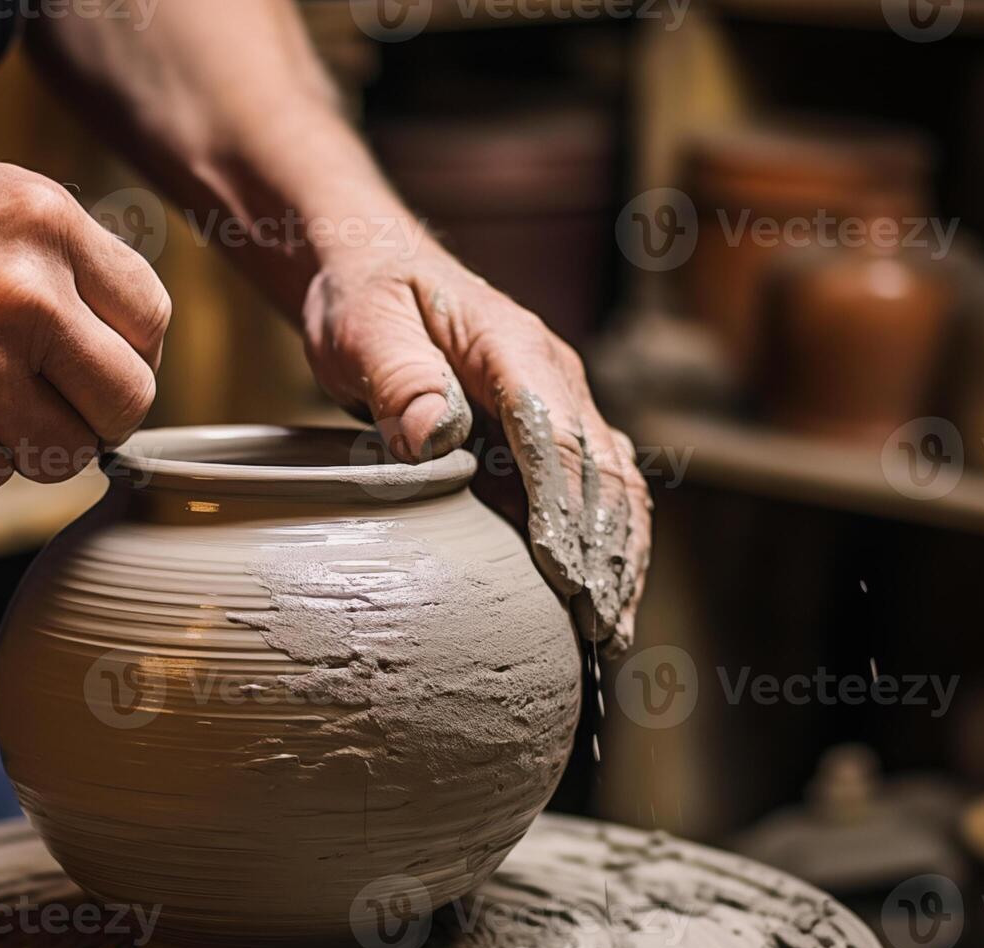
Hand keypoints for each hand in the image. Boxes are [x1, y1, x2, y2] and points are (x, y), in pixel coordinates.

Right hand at [0, 138, 169, 494]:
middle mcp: (28, 293)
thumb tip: (118, 345)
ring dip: (26, 448)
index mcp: (49, 223)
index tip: (89, 364)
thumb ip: (56, 264)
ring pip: (62, 455)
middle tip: (49, 408)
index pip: (151, 319)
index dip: (127, 354)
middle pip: (127, 402)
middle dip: (94, 418)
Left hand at [301, 247, 650, 650]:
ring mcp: (561, 405)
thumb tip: (436, 432)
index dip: (562, 505)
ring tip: (611, 633)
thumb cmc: (367, 302)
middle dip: (604, 551)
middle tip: (597, 627)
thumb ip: (398, 375)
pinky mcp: (552, 435)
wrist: (378, 277)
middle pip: (600, 469)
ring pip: (616, 488)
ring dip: (619, 560)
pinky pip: (597, 495)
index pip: (553, 432)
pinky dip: (607, 549)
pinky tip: (603, 601)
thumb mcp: (364, 328)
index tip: (562, 570)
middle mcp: (554, 376)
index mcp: (512, 346)